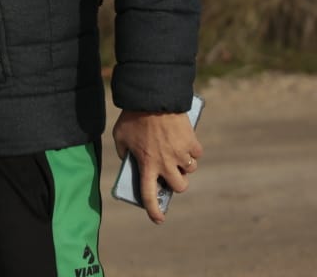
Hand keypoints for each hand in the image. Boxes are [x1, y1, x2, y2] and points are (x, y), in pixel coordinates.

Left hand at [112, 109, 202, 223]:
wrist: (152, 98)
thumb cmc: (132, 117)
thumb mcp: (120, 136)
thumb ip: (123, 151)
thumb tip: (129, 159)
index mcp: (146, 164)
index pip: (150, 194)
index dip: (154, 210)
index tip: (158, 219)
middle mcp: (165, 163)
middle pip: (179, 187)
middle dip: (177, 183)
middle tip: (172, 174)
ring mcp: (180, 153)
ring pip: (190, 170)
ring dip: (185, 165)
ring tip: (177, 153)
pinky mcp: (192, 142)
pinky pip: (196, 153)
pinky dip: (192, 150)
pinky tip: (184, 140)